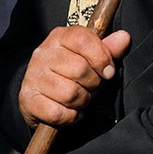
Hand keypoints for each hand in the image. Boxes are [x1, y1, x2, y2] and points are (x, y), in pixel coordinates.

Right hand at [17, 26, 131, 128]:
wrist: (40, 92)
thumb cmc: (70, 72)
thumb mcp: (91, 57)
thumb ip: (109, 48)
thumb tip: (124, 38)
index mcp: (60, 37)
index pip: (83, 39)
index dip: (101, 57)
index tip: (108, 71)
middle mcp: (43, 53)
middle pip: (80, 69)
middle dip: (93, 84)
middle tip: (91, 87)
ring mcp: (33, 76)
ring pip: (70, 93)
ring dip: (82, 101)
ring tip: (81, 98)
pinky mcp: (28, 99)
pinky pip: (57, 112)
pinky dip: (70, 116)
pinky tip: (71, 110)